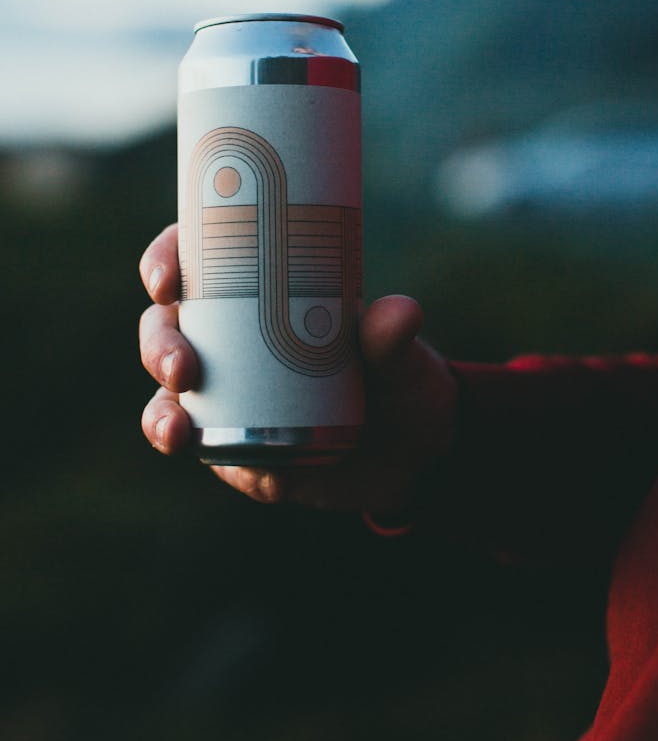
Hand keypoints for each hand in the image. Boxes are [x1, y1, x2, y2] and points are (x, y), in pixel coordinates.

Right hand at [139, 224, 457, 514]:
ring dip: (161, 415)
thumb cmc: (398, 376)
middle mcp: (228, 340)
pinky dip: (237, 472)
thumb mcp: (399, 353)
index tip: (165, 282)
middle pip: (164, 330)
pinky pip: (219, 459)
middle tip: (183, 369)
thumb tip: (401, 312)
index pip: (193, 259)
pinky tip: (267, 480)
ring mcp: (228, 397)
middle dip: (159, 348)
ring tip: (179, 432)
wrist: (414, 450)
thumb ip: (392, 335)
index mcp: (257, 290)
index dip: (163, 261)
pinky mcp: (241, 450)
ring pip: (168, 399)